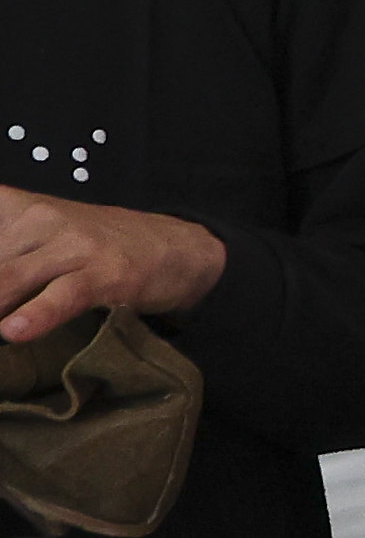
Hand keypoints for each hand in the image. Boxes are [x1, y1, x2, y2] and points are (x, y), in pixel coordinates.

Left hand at [0, 186, 224, 343]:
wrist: (176, 248)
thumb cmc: (97, 248)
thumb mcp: (37, 235)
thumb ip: (6, 252)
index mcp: (18, 206)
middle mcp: (40, 217)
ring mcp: (74, 244)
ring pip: (9, 279)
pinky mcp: (106, 273)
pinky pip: (62, 295)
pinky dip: (37, 315)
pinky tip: (16, 331)